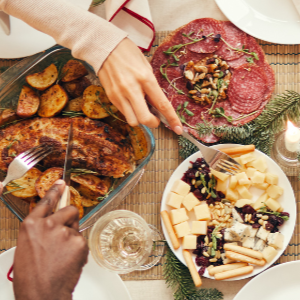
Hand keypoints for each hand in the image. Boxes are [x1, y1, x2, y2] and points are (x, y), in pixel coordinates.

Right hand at [13, 180, 88, 299]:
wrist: (41, 295)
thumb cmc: (31, 275)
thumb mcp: (27, 246)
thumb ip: (40, 230)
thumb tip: (52, 222)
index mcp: (32, 225)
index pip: (46, 201)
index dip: (55, 191)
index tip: (62, 183)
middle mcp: (48, 224)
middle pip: (70, 210)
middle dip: (71, 218)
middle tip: (66, 233)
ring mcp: (65, 232)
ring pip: (76, 227)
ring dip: (72, 237)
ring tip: (61, 255)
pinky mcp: (78, 242)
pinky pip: (81, 241)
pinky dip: (78, 249)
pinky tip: (68, 261)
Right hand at [98, 38, 182, 134]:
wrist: (105, 47)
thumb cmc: (129, 54)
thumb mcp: (146, 67)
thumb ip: (152, 87)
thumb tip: (157, 105)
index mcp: (145, 78)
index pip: (162, 104)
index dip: (171, 119)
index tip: (178, 129)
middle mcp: (131, 89)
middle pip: (145, 119)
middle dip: (153, 123)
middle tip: (156, 118)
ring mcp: (119, 95)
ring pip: (133, 121)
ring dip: (140, 119)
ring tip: (141, 109)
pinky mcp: (111, 97)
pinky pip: (124, 113)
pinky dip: (131, 112)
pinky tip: (131, 103)